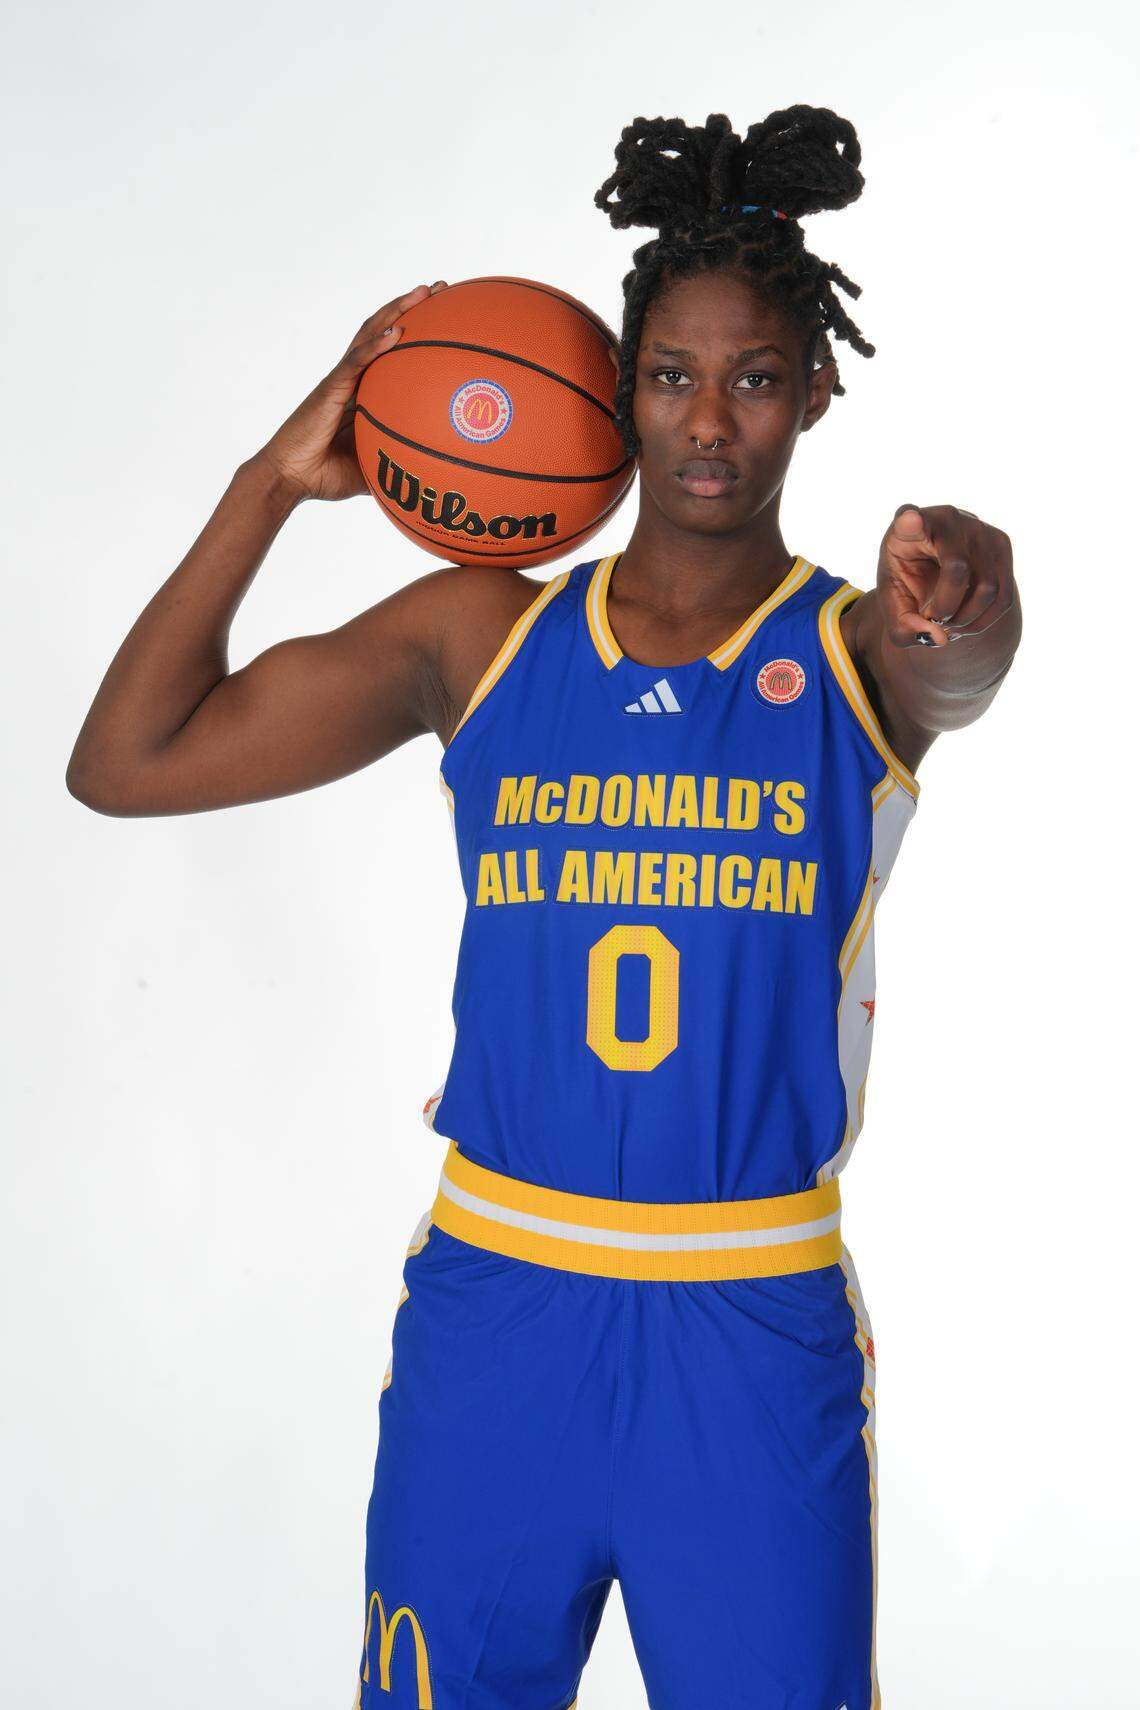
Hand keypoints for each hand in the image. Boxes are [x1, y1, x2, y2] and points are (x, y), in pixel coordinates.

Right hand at [251, 281, 447, 503]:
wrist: (289, 479)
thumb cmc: (324, 476)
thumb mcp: (372, 468)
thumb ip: (395, 462)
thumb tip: (429, 476)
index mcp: (362, 391)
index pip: (391, 351)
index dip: (415, 329)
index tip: (446, 315)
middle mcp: (352, 377)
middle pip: (383, 329)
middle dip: (411, 305)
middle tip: (442, 287)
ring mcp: (340, 379)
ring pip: (370, 334)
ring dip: (397, 311)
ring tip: (424, 292)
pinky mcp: (330, 388)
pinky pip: (356, 362)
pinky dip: (375, 345)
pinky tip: (396, 332)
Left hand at [876, 504, 1014, 646]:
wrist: (934, 565)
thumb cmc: (908, 582)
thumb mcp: (893, 606)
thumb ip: (903, 628)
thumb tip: (940, 638)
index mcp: (907, 528)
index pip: (908, 518)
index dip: (909, 520)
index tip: (909, 519)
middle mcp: (946, 519)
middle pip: (957, 570)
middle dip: (946, 609)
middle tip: (931, 617)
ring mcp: (979, 528)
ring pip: (988, 587)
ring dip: (966, 619)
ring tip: (947, 622)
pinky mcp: (1001, 544)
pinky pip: (1003, 596)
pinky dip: (983, 620)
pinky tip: (963, 621)